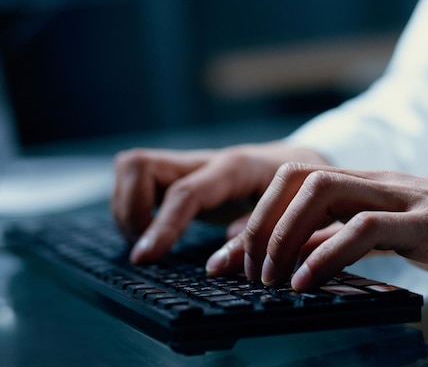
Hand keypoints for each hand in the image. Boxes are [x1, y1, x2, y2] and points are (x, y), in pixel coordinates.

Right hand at [111, 142, 329, 263]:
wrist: (302, 165)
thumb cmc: (298, 193)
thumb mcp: (288, 216)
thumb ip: (254, 239)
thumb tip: (215, 266)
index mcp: (233, 168)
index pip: (185, 192)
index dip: (162, 226)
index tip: (144, 258)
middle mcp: (203, 160)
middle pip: (138, 165)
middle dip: (129, 209)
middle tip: (145, 247)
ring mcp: (189, 164)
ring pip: (131, 168)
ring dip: (125, 208)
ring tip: (146, 242)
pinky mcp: (180, 174)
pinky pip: (137, 179)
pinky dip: (132, 206)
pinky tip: (150, 230)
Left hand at [206, 163, 427, 291]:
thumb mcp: (385, 236)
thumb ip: (340, 240)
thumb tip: (293, 257)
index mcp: (363, 184)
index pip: (291, 184)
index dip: (252, 219)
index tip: (225, 259)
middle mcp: (375, 182)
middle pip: (296, 179)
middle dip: (259, 224)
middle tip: (244, 271)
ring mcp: (401, 197)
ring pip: (321, 191)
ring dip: (283, 236)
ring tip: (270, 279)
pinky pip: (364, 228)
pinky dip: (325, 255)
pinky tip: (304, 283)